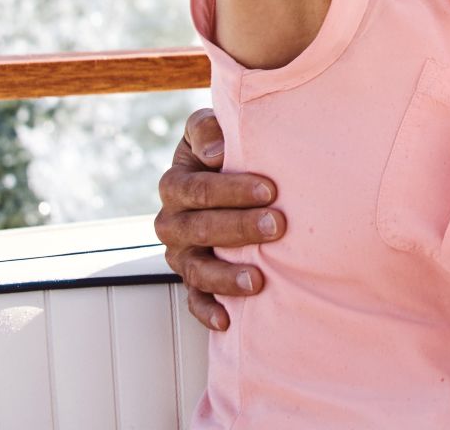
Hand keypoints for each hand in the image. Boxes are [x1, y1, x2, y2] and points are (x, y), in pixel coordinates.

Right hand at [155, 108, 284, 331]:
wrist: (229, 174)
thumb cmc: (227, 149)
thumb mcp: (211, 130)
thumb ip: (207, 129)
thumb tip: (216, 150)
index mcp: (176, 184)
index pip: (196, 189)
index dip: (232, 190)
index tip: (270, 190)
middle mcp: (172, 221)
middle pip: (199, 229)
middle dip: (239, 229)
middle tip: (278, 226)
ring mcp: (181, 253)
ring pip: (196, 269)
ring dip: (225, 276)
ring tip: (257, 280)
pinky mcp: (192, 279)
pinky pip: (194, 299)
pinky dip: (207, 310)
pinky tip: (227, 320)